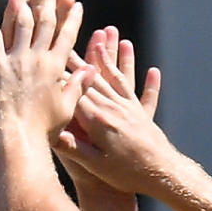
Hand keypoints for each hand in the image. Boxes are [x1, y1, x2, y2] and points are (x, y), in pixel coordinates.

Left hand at [0, 0, 94, 145]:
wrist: (19, 138)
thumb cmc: (43, 129)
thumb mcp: (66, 108)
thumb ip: (77, 86)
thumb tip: (91, 70)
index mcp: (56, 68)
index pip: (66, 36)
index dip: (71, 18)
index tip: (75, 4)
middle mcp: (37, 59)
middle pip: (44, 22)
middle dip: (47, 1)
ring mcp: (16, 60)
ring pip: (20, 24)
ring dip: (21, 3)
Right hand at [54, 27, 148, 210]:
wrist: (161, 176)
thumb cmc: (125, 174)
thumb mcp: (94, 165)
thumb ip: (72, 147)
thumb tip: (50, 131)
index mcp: (98, 120)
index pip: (75, 91)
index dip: (63, 74)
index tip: (53, 55)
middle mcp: (114, 108)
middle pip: (95, 77)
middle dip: (84, 55)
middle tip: (76, 34)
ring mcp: (130, 110)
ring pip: (119, 78)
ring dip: (114, 57)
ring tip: (111, 35)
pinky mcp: (143, 117)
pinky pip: (144, 95)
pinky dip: (148, 83)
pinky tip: (152, 70)